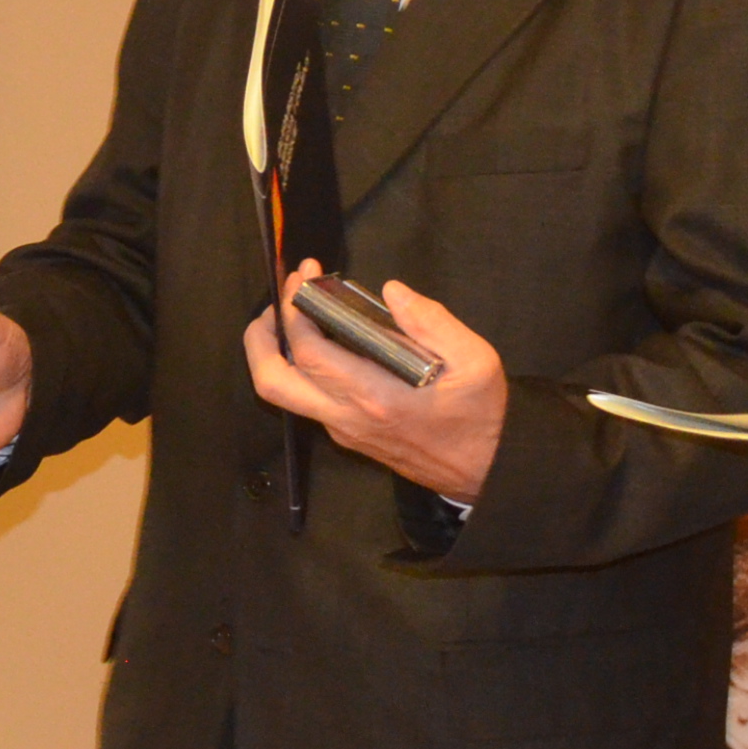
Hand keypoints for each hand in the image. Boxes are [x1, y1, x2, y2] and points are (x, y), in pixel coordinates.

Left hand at [241, 263, 505, 503]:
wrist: (486, 472)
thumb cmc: (481, 415)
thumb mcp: (475, 360)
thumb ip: (432, 322)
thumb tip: (392, 290)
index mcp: (376, 397)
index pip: (309, 353)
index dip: (296, 310)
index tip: (304, 277)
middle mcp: (347, 417)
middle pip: (273, 383)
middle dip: (260, 338)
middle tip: (279, 303)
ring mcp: (344, 430)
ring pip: (285, 396)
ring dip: (276, 353)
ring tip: (295, 315)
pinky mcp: (349, 436)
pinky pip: (309, 400)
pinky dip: (301, 367)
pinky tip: (325, 340)